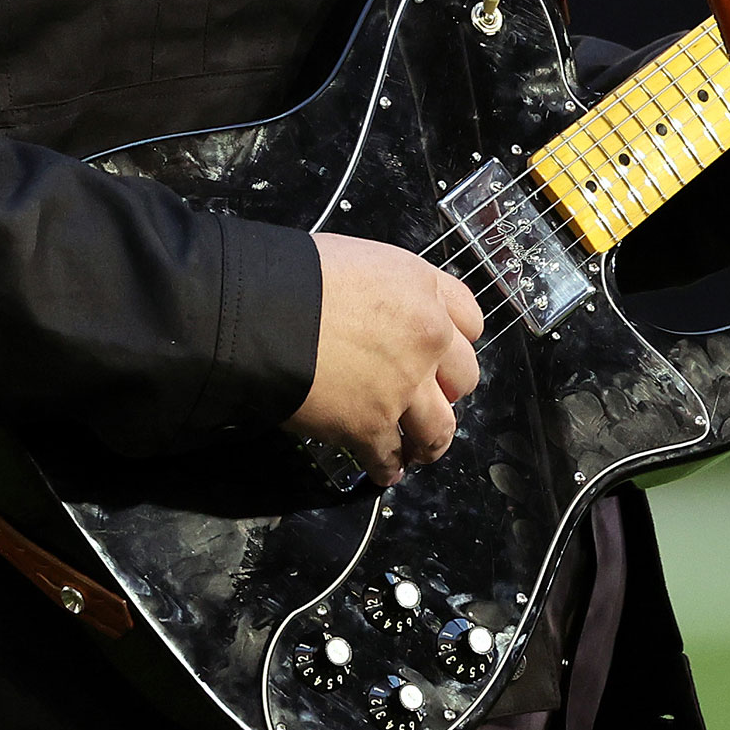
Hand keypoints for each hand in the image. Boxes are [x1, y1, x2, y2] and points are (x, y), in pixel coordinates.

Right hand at [285, 232, 484, 485]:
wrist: (258, 312)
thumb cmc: (293, 277)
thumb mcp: (356, 261)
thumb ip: (386, 292)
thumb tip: (377, 315)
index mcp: (423, 288)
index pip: (470, 321)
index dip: (454, 343)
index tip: (443, 358)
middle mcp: (427, 336)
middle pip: (464, 377)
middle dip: (447, 392)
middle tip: (428, 400)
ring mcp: (404, 385)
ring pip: (440, 429)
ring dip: (428, 442)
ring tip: (415, 450)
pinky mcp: (372, 425)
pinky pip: (390, 458)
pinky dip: (387, 468)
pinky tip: (382, 469)